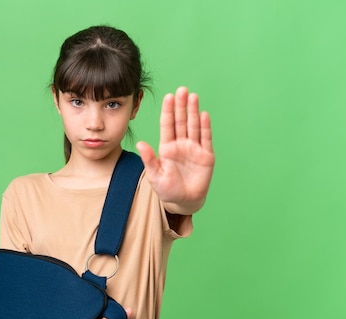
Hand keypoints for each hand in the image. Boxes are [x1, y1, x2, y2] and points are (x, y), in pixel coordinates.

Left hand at [136, 87, 214, 213]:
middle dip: (181, 106)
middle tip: (182, 90)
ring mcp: (194, 149)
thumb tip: (140, 143)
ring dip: (193, 112)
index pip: (167, 125)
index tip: (168, 97)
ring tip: (193, 96)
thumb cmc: (167, 190)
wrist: (184, 202)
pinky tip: (204, 115)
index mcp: (167, 147)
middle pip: (181, 121)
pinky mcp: (206, 156)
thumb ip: (149, 159)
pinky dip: (205, 127)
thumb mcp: (155, 175)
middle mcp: (181, 144)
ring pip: (194, 126)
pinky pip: (205, 139)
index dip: (168, 111)